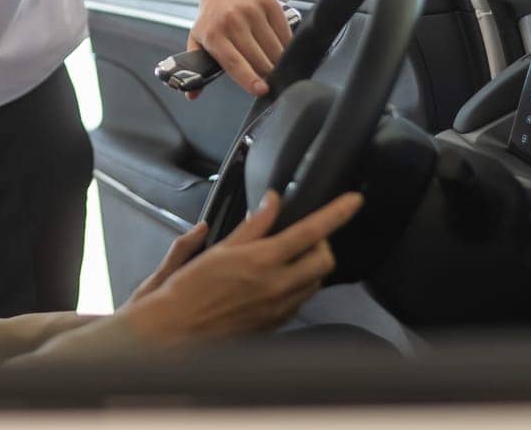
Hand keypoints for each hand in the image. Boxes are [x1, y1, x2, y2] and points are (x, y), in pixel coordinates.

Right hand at [121, 190, 363, 346]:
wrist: (177, 329)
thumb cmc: (189, 288)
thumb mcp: (220, 248)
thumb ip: (254, 225)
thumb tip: (272, 203)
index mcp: (262, 260)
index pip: (312, 231)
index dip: (338, 213)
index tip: (353, 201)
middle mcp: (277, 286)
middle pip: (326, 259)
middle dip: (323, 242)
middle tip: (306, 234)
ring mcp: (280, 307)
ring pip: (317, 281)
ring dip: (311, 264)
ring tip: (287, 256)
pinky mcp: (277, 323)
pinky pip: (302, 300)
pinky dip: (298, 285)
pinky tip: (276, 279)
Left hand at [187, 0, 290, 96]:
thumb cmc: (213, 15)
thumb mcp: (199, 37)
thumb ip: (197, 67)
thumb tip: (191, 95)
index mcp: (212, 34)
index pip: (233, 62)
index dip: (249, 79)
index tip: (261, 91)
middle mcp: (232, 21)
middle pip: (257, 58)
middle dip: (267, 73)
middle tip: (270, 81)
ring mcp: (251, 10)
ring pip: (274, 48)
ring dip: (278, 61)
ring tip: (276, 66)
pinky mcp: (269, 3)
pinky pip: (284, 33)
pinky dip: (286, 45)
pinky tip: (282, 49)